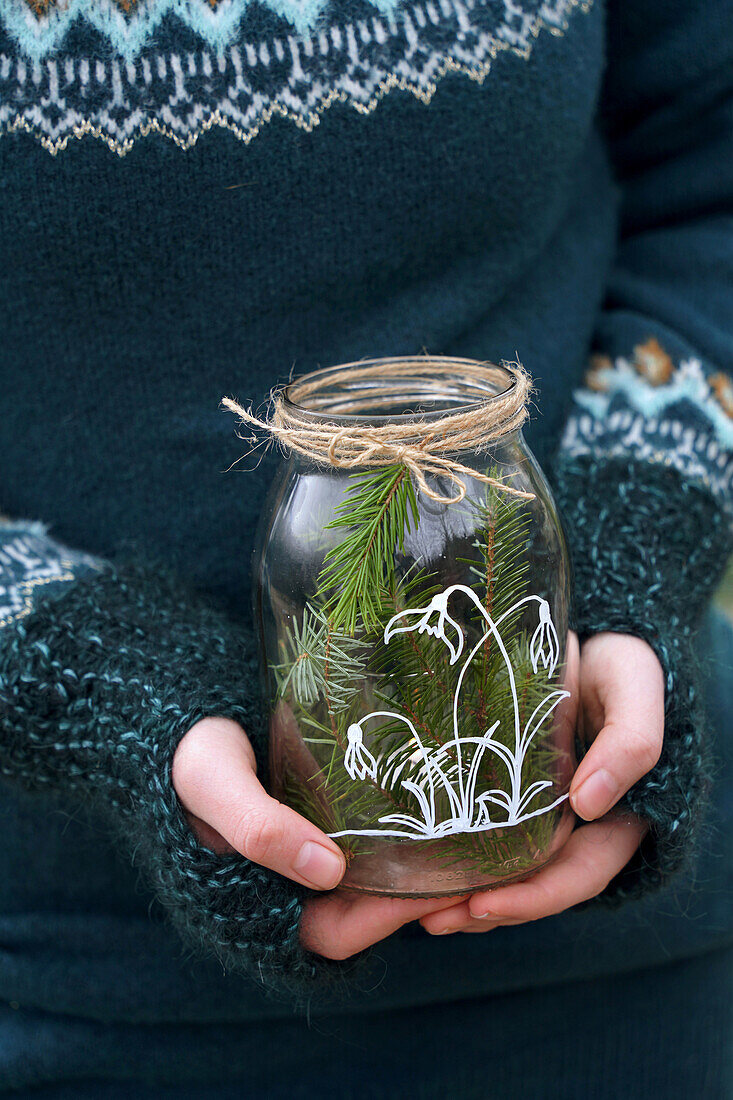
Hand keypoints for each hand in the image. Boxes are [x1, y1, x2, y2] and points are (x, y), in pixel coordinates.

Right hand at [172, 717, 462, 958]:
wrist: (176, 716)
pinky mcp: (322, 823)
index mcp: (259, 900)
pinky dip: (403, 838)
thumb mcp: (216, 785)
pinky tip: (438, 810)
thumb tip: (330, 870)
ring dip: (419, 868)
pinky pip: (370, 846)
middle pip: (366, 912)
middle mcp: (289, 887)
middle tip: (477, 861)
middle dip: (421, 894)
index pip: (336, 932)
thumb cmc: (189, 753)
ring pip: (373, 881)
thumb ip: (260, 827)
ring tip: (471, 837)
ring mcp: (308, 856)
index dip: (388, 918)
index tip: (441, 886)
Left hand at [419, 632, 663, 934]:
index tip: (483, 903)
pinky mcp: (509, 797)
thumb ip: (630, 741)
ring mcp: (542, 814)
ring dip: (467, 897)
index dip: (535, 897)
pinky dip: (459, 861)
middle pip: (536, 885)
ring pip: (509, 873)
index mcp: (614, 814)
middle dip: (486, 909)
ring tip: (417, 909)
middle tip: (431, 919)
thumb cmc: (614, 662)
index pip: (579, 873)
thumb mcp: (631, 685)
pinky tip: (420, 868)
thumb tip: (589, 804)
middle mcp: (577, 824)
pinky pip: (487, 840)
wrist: (580, 638)